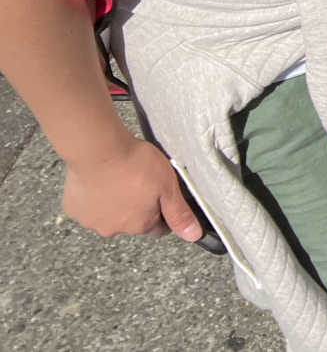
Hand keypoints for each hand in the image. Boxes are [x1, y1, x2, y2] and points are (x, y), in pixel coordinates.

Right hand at [62, 136, 201, 241]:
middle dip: (138, 205)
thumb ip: (179, 213)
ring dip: (114, 202)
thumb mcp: (168, 186)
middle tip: (139, 181)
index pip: (157, 227)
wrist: (98, 150)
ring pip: (108, 214)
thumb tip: (193, 236)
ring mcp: (91, 220)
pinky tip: (99, 181)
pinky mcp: (73, 209)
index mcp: (139, 225)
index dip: (163, 211)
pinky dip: (94, 196)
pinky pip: (88, 206)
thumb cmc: (135, 165)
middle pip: (132, 221)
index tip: (161, 195)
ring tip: (119, 179)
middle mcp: (113, 229)